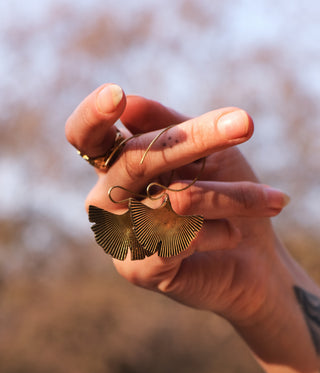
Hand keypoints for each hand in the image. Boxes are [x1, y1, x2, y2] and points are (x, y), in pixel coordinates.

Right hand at [66, 84, 288, 326]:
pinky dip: (220, 232)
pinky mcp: (136, 268)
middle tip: (244, 124)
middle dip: (194, 140)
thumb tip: (129, 102)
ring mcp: (117, 234)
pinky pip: (180, 238)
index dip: (93, 115)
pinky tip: (231, 237)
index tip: (117, 95)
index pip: (87, 136)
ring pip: (172, 199)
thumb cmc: (226, 194)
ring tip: (268, 201)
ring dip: (228, 198)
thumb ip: (167, 126)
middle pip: (135, 160)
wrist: (252, 257)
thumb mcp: (204, 152)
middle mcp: (106, 197)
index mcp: (116, 165)